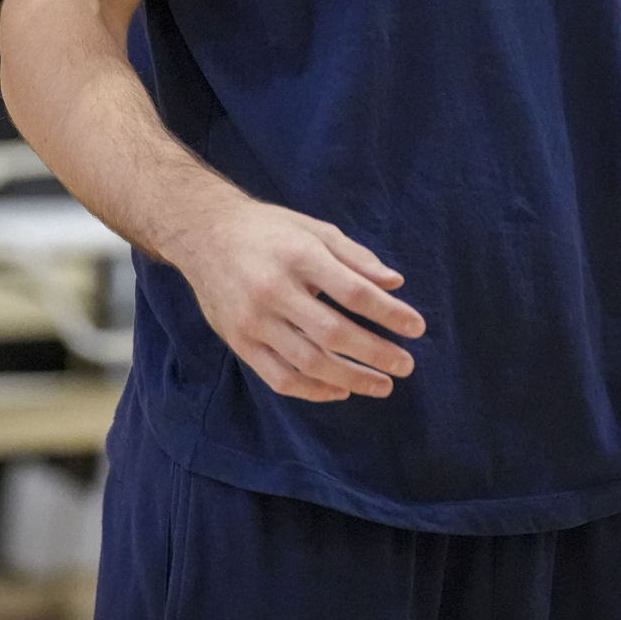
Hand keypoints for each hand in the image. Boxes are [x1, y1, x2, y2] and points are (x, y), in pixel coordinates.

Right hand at [174, 192, 425, 403]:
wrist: (203, 234)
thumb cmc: (269, 229)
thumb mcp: (315, 229)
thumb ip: (355, 257)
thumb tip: (395, 284)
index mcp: (299, 256)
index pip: (353, 292)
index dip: (389, 313)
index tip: (417, 328)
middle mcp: (274, 290)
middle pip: (333, 333)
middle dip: (375, 353)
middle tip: (406, 365)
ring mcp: (253, 321)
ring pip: (308, 362)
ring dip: (350, 378)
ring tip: (381, 385)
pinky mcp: (239, 342)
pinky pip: (280, 378)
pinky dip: (313, 390)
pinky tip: (340, 390)